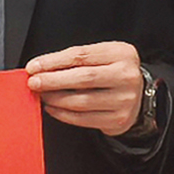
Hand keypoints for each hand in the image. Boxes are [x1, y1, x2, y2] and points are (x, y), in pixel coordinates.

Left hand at [25, 41, 149, 136]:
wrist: (139, 94)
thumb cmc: (113, 72)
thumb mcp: (102, 56)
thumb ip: (76, 59)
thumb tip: (41, 69)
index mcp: (122, 54)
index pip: (82, 56)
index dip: (54, 61)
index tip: (34, 66)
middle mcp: (127, 76)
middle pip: (84, 78)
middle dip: (53, 80)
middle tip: (34, 82)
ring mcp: (125, 100)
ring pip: (82, 101)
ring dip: (56, 98)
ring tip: (44, 95)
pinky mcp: (119, 119)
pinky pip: (84, 119)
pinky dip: (63, 114)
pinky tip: (53, 108)